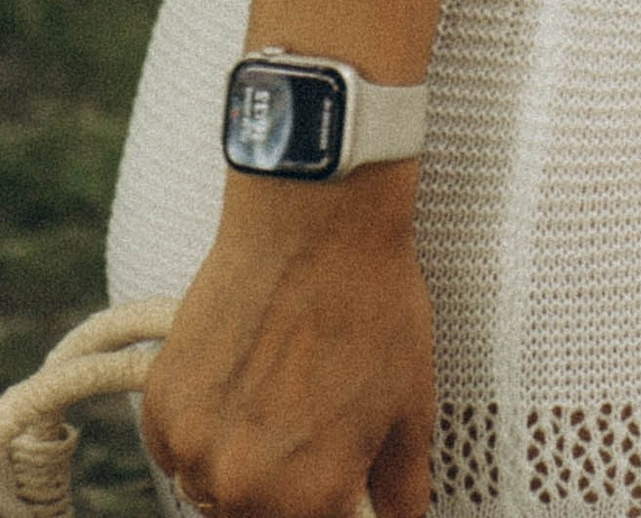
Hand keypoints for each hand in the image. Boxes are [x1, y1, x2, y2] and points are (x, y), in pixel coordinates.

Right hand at [141, 171, 433, 517]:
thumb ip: (401, 486)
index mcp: (308, 499)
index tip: (338, 472)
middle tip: (308, 424)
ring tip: (274, 393)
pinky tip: (239, 377)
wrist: (315, 219)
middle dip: (285, 489)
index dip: (334, 502)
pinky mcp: (160, 405)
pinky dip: (200, 429)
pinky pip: (175, 449)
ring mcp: (193, 447)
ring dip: (237, 464)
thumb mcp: (412, 404)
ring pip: (210, 489)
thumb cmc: (371, 304)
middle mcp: (241, 487)